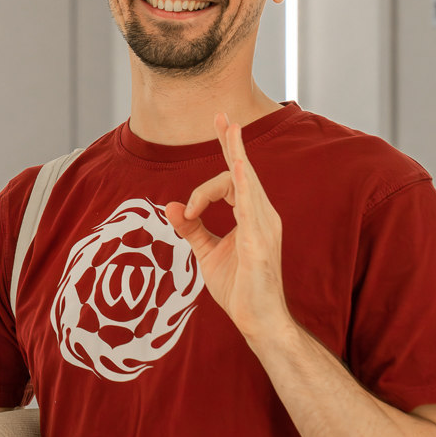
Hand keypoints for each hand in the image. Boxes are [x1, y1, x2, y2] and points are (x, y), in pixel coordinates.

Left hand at [164, 112, 295, 344]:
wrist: (258, 321)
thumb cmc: (239, 288)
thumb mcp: (206, 252)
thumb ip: (191, 228)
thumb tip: (171, 206)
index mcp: (252, 215)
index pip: (235, 178)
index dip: (220, 164)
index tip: (205, 168)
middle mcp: (262, 214)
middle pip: (242, 171)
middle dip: (232, 142)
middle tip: (222, 115)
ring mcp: (264, 226)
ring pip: (244, 182)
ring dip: (229, 162)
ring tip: (224, 139)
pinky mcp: (260, 241)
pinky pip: (251, 205)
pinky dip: (243, 184)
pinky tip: (237, 168)